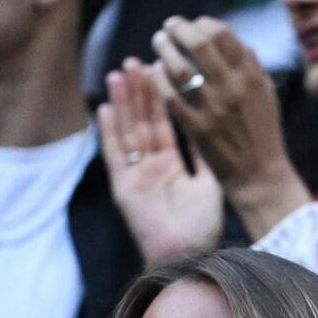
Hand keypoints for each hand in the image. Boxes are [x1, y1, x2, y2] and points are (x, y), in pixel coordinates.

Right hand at [99, 60, 222, 263]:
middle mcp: (151, 167)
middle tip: (135, 61)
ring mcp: (135, 176)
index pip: (164, 124)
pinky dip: (109, 132)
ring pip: (127, 132)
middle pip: (142, 122)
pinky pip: (115, 155)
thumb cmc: (202, 227)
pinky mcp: (124, 187)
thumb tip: (211, 128)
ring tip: (118, 74)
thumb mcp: (210, 184)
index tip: (160, 70)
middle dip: (138, 93)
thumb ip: (204, 157)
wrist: (190, 256)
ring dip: (122, 104)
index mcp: (172, 165)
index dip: (160, 99)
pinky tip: (105, 108)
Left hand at [149, 17, 310, 237]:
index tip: (193, 27)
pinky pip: (171, 95)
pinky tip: (155, 73)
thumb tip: (231, 38)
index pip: (222, 33)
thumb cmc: (263, 134)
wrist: (261, 175)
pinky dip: (159, 78)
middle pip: (200, 41)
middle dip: (179, 28)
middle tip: (169, 27)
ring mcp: (215, 108)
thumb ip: (251, 66)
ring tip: (158, 43)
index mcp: (251, 76)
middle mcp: (233, 88)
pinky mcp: (198, 128)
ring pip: (180, 65)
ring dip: (164, 48)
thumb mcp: (266, 95)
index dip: (202, 23)